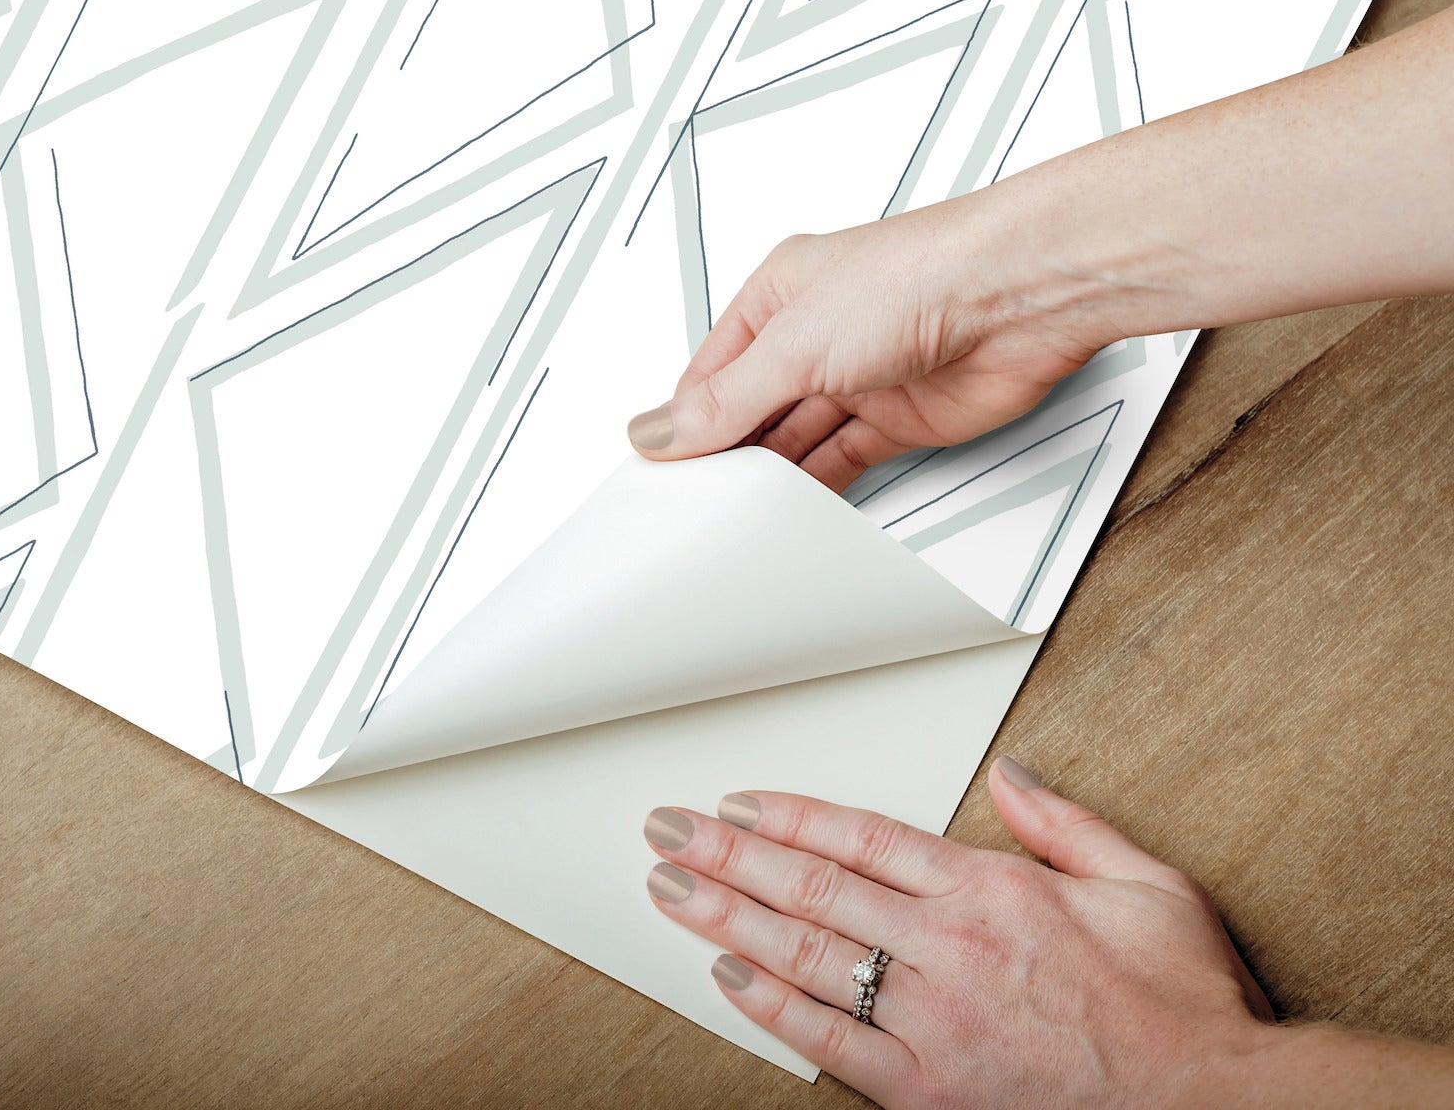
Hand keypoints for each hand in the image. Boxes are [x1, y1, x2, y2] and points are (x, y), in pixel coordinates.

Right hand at [627, 4, 1453, 492]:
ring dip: (775, 475)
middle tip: (696, 505)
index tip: (662, 471)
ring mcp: (862, 376)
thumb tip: (663, 428)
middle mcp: (818, 334)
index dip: (686, 421)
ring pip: (800, 439)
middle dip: (728, 453)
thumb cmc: (918, 275)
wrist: (1019, 296)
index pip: (712, 371)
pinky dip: (822, 488)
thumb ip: (728, 398)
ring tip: (740, 517)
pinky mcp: (904, 417)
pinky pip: (847, 459)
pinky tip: (799, 511)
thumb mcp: (794, 341)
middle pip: (754, 409)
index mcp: (778, 296)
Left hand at [642, 760, 1279, 1107]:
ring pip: (807, 959)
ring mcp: (936, 1025)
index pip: (861, 837)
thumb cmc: (1185, 1008)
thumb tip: (1009, 774)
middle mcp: (950, 951)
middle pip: (813, 889)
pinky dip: (775, 1012)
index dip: (789, 816)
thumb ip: (1064, 822)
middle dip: (728, 857)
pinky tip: (729, 982)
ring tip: (671, 891)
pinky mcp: (934, 1094)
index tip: (738, 803)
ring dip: (727, 921)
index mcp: (991, 892)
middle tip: (668, 833)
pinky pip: (834, 1046)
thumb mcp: (1146, 883)